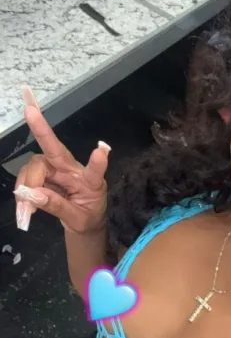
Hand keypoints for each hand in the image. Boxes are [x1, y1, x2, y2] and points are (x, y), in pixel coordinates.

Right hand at [14, 106, 109, 233]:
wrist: (84, 224)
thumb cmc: (87, 219)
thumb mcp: (77, 221)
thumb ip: (58, 207)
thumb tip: (34, 195)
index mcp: (91, 184)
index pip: (94, 172)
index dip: (97, 163)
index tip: (101, 150)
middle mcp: (74, 171)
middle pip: (56, 151)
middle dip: (42, 132)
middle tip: (30, 114)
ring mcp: (58, 170)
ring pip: (38, 164)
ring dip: (27, 181)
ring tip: (26, 206)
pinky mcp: (46, 175)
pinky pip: (29, 173)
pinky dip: (23, 187)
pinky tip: (23, 204)